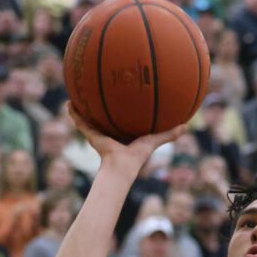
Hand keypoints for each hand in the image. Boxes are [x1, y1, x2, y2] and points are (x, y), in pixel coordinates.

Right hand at [66, 102, 186, 170]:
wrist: (122, 166)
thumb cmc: (138, 156)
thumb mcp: (154, 140)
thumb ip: (169, 134)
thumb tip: (186, 126)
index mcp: (124, 135)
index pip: (122, 120)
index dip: (122, 110)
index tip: (121, 98)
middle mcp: (110, 133)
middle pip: (104, 117)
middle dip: (101, 106)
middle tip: (98, 91)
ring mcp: (99, 134)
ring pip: (89, 119)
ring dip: (83, 108)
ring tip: (77, 93)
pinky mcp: (91, 136)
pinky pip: (81, 122)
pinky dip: (74, 114)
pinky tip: (69, 102)